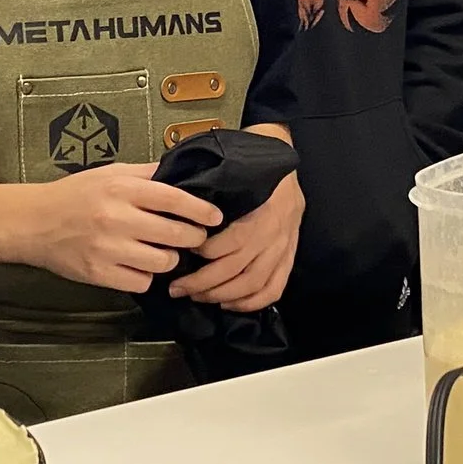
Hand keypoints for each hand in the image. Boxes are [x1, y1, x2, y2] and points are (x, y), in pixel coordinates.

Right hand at [15, 163, 219, 292]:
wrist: (32, 222)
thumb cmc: (74, 194)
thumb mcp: (109, 173)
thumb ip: (146, 174)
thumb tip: (183, 170)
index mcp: (122, 189)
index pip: (174, 199)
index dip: (200, 209)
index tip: (216, 217)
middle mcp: (116, 218)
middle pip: (175, 234)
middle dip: (193, 238)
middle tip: (194, 238)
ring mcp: (107, 248)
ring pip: (162, 262)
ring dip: (169, 259)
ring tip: (162, 252)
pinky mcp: (99, 274)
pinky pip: (141, 282)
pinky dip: (146, 276)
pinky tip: (140, 266)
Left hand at [169, 172, 303, 311]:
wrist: (281, 158)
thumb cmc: (248, 164)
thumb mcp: (228, 168)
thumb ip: (206, 188)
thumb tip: (173, 201)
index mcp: (259, 208)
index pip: (230, 241)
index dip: (203, 252)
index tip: (181, 252)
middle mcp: (272, 231)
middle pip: (236, 268)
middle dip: (202, 283)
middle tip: (178, 288)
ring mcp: (283, 247)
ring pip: (252, 283)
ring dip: (222, 296)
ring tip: (198, 297)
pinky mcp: (289, 256)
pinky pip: (274, 289)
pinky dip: (251, 303)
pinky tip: (230, 304)